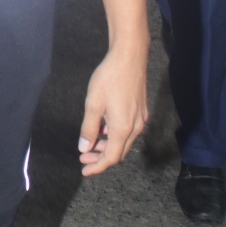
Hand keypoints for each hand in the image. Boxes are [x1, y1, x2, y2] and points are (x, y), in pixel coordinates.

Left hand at [78, 40, 148, 175]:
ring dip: (108, 145)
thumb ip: (89, 129)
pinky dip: (114, 134)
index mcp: (123, 129)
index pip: (111, 158)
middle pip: (119, 152)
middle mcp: (136, 127)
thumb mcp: (93, 104)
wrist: (130, 56)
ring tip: (91, 142)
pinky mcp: (141, 110)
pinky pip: (128, 130)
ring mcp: (141, 118)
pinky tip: (103, 126)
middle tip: (84, 158)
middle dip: (101, 158)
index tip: (85, 171)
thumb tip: (85, 148)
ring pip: (124, 141)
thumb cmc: (109, 78)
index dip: (98, 167)